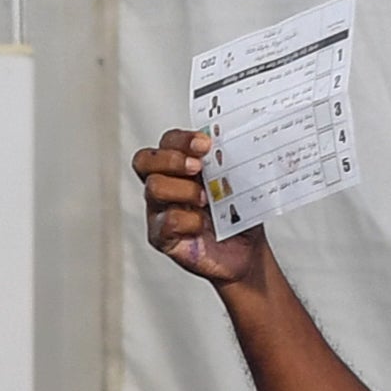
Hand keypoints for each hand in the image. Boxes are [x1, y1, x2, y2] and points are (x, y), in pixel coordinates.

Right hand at [134, 128, 270, 288]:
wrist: (246, 252)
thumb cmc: (239, 214)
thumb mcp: (238, 181)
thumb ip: (228, 161)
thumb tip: (232, 142)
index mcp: (181, 166)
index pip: (167, 142)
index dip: (182, 139)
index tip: (206, 144)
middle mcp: (164, 185)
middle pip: (144, 160)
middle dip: (173, 159)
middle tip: (198, 167)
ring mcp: (159, 211)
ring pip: (154, 188)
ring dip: (184, 190)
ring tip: (205, 200)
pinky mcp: (162, 237)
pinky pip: (166, 221)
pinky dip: (189, 221)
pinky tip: (203, 225)